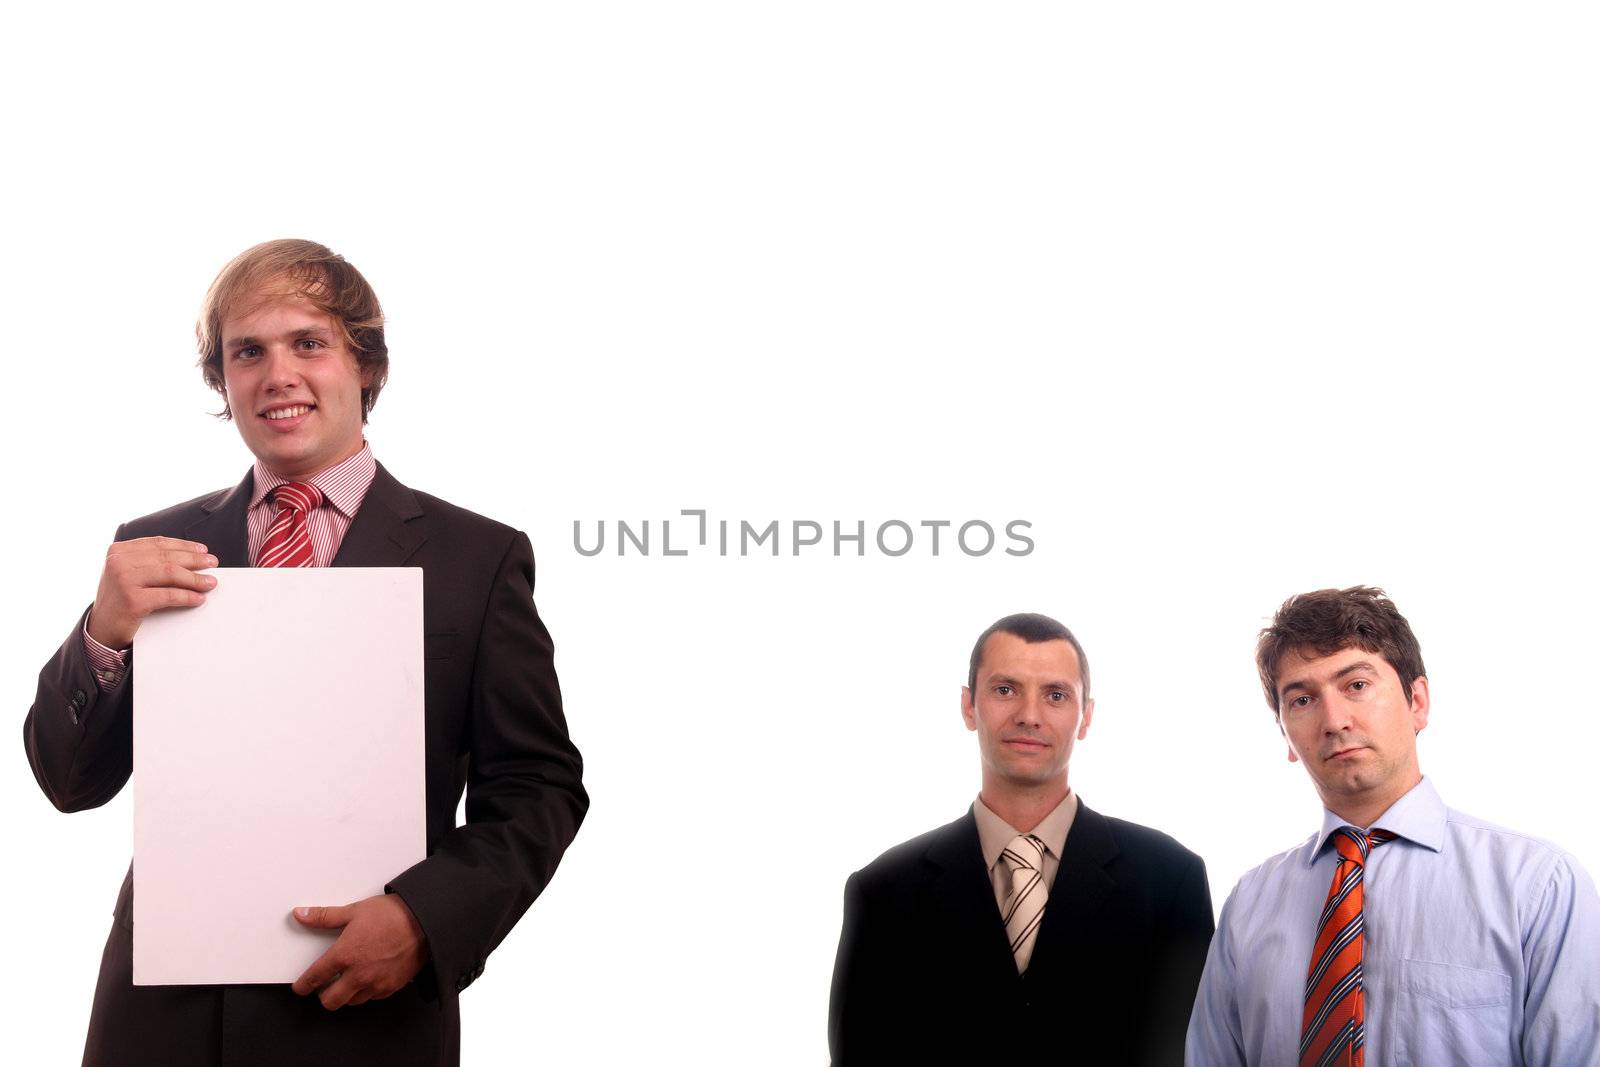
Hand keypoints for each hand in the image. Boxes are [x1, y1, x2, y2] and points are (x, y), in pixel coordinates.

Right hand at [86, 537, 216, 649]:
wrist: (100, 630)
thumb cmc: (119, 600)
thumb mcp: (128, 573)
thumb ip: (148, 562)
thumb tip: (190, 558)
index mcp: (118, 551)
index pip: (158, 543)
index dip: (183, 546)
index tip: (202, 550)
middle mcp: (118, 562)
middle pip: (166, 557)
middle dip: (194, 560)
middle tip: (212, 564)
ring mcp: (123, 580)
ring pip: (170, 573)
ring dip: (195, 578)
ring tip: (209, 583)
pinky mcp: (132, 600)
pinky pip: (168, 595)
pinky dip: (187, 596)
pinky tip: (198, 598)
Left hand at [291, 894, 429, 1009]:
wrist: (425, 920)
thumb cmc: (392, 915)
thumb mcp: (355, 911)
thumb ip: (325, 917)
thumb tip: (302, 914)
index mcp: (344, 955)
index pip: (314, 978)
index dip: (303, 985)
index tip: (300, 987)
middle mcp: (358, 975)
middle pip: (330, 1001)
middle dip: (323, 996)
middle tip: (325, 986)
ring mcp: (376, 983)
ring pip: (351, 1002)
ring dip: (346, 994)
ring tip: (349, 981)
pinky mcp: (391, 987)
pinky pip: (373, 997)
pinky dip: (367, 991)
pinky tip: (369, 978)